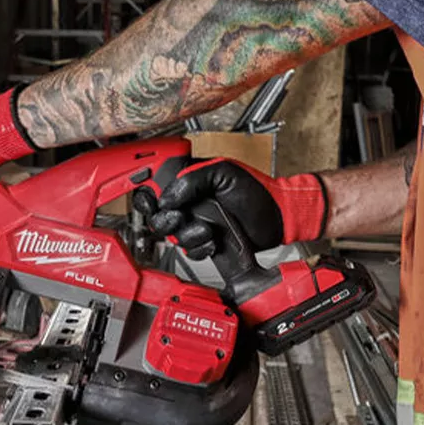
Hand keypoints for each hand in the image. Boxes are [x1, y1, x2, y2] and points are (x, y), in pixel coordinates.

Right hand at [133, 157, 326, 259]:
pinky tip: (214, 241)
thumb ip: (193, 179)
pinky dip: (200, 248)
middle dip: (168, 220)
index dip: (147, 193)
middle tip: (182, 217)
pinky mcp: (203, 243)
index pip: (155, 184)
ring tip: (209, 229)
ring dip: (190, 235)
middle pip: (156, 215)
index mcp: (188, 181)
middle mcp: (188, 202)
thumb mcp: (224, 173)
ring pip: (171, 236)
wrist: (276, 221)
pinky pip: (188, 251)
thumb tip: (167, 197)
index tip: (153, 199)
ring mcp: (194, 223)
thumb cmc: (257, 192)